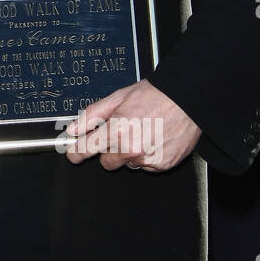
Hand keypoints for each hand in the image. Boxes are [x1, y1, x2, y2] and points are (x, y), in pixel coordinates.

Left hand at [63, 79, 200, 172]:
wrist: (186, 99)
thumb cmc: (155, 95)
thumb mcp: (117, 98)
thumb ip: (92, 115)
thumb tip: (74, 129)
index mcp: (116, 131)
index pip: (86, 150)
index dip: (76, 152)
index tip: (73, 154)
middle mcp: (130, 148)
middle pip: (107, 162)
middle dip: (109, 150)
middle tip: (121, 133)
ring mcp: (147, 159)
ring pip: (128, 164)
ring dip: (130, 153)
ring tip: (143, 132)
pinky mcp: (162, 165)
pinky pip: (147, 166)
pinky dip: (148, 156)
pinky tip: (155, 139)